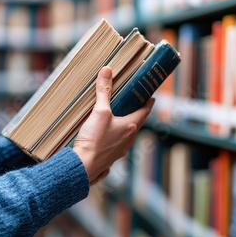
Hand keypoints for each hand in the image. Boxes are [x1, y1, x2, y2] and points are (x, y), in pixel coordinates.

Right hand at [73, 66, 153, 184]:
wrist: (83, 165)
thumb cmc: (94, 140)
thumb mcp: (99, 111)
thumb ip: (103, 91)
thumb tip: (107, 71)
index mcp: (130, 126)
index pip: (144, 112)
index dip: (148, 103)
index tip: (151, 97)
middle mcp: (129, 139)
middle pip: (137, 123)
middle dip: (137, 113)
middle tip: (135, 104)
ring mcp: (120, 150)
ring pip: (128, 135)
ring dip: (127, 126)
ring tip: (120, 118)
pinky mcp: (110, 157)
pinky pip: (118, 144)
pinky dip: (116, 136)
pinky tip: (108, 135)